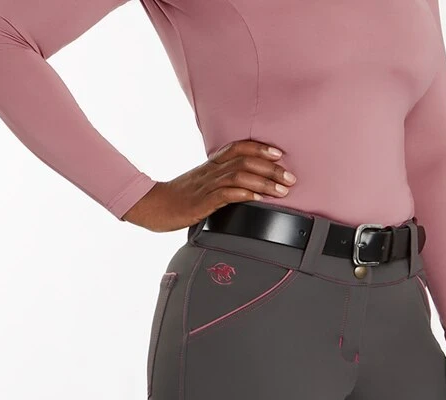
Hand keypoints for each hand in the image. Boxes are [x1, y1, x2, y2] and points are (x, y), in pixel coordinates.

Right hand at [121, 140, 295, 230]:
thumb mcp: (201, 185)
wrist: (155, 206)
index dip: (260, 148)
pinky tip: (259, 199)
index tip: (279, 154)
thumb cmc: (178, 199)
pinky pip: (228, 194)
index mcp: (212, 165)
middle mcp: (212, 171)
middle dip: (272, 169)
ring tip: (283, 191)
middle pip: (246, 160)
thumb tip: (243, 189)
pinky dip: (246, 194)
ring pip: (242, 175)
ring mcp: (208, 185)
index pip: (239, 148)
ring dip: (266, 182)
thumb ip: (220, 183)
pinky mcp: (204, 201)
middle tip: (291, 177)